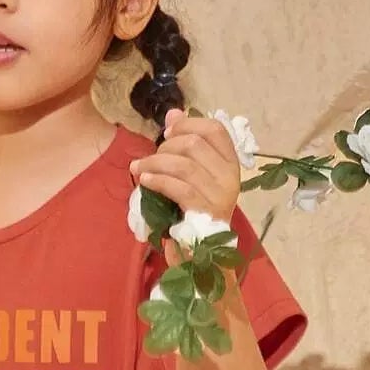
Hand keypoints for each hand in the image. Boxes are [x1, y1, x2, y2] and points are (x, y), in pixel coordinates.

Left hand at [128, 108, 241, 266]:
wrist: (202, 256)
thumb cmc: (193, 212)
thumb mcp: (192, 177)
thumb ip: (184, 145)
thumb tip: (172, 113)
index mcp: (231, 164)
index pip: (215, 129)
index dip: (188, 123)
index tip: (167, 133)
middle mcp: (230, 177)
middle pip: (194, 143)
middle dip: (165, 147)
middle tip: (150, 159)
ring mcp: (220, 195)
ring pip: (184, 164)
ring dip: (154, 163)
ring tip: (138, 169)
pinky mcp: (205, 212)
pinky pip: (179, 187)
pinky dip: (157, 180)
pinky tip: (144, 180)